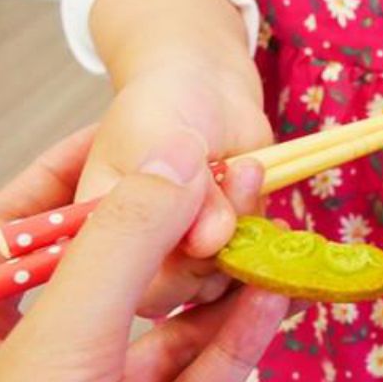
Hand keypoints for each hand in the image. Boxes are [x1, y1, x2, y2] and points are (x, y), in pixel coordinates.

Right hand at [79, 61, 273, 316]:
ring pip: (220, 282)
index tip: (199, 217)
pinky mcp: (230, 250)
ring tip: (248, 171)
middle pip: (179, 290)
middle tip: (231, 180)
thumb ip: (178, 190)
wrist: (209, 91)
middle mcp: (143, 253)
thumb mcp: (158, 138)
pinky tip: (278, 214)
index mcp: (104, 232)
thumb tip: (211, 241)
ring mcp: (189, 255)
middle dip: (213, 244)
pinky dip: (268, 244)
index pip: (128, 282)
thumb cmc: (163, 105)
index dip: (167, 265)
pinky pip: (251, 270)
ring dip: (244, 234)